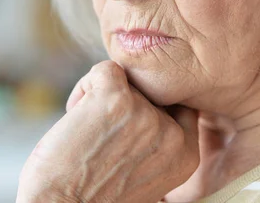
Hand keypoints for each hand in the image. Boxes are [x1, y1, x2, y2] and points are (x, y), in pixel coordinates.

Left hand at [16, 61, 199, 202]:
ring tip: (86, 134)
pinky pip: (104, 69)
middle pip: (148, 92)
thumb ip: (157, 142)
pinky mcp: (114, 97)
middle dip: (121, 108)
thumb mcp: (145, 175)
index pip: (179, 107)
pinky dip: (84, 87)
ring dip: (98, 100)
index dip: (151, 109)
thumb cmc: (95, 198)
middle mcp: (169, 133)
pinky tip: (74, 114)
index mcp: (185, 154)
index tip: (126, 128)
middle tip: (100, 139)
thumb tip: (151, 101)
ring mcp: (143, 113)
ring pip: (124, 79)